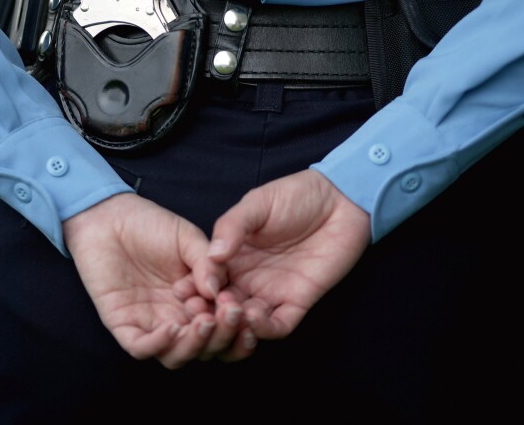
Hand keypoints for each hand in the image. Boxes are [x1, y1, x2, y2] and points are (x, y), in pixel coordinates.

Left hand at [63, 193, 241, 368]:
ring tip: (204, 322)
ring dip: (195, 345)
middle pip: (206, 347)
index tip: (245, 308)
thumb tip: (216, 291)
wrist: (110, 217)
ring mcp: (151, 323)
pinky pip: (142, 347)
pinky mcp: (123, 324)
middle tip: (229, 314)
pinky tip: (172, 327)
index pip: (224, 326)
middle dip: (222, 336)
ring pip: (177, 355)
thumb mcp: (187, 238)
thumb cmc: (150, 225)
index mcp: (198, 300)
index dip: (238, 325)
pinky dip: (159, 344)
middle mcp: (178, 317)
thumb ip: (207, 262)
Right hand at [188, 170, 371, 342]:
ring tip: (232, 313)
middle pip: (222, 307)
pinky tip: (255, 318)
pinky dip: (264, 329)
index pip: (207, 279)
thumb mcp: (257, 204)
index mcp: (232, 256)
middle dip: (210, 313)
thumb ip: (232, 226)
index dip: (194, 287)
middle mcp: (247, 279)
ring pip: (246, 323)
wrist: (340, 199)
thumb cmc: (296, 195)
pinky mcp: (298, 301)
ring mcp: (272, 292)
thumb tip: (212, 254)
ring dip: (235, 325)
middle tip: (204, 311)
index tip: (184, 289)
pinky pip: (278, 326)